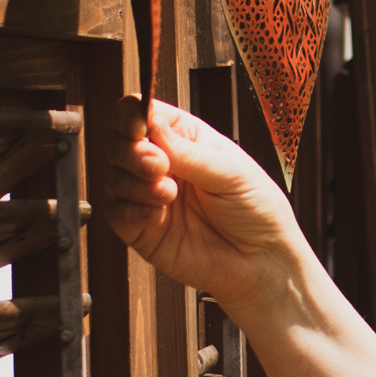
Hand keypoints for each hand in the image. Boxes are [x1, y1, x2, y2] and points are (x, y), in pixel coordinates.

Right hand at [97, 97, 304, 316]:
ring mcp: (148, 196)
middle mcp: (162, 163)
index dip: (132, 115)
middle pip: (119, 143)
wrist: (262, 262)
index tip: (139, 127)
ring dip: (135, 183)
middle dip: (132, 152)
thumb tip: (150, 121)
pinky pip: (116, 213)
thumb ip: (187, 151)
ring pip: (113, 177)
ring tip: (168, 194)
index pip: (143, 113)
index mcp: (186, 139)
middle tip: (159, 166)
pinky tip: (158, 215)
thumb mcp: (230, 172)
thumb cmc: (257, 209)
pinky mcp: (140, 229)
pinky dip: (132, 210)